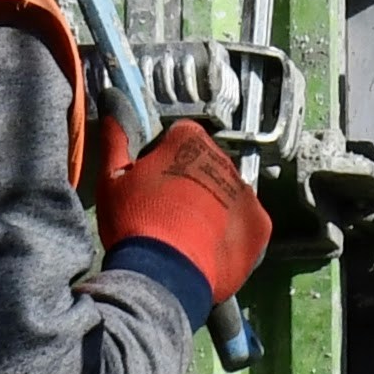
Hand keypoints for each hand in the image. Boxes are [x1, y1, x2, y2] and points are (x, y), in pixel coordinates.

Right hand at [98, 120, 270, 316]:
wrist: (164, 276)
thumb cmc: (134, 221)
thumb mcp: (112, 178)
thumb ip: (117, 136)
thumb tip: (113, 97)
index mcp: (189, 139)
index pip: (179, 137)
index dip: (163, 159)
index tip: (152, 184)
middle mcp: (225, 158)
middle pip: (207, 164)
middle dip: (191, 181)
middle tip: (168, 213)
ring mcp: (247, 193)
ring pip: (228, 193)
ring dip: (214, 207)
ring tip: (188, 236)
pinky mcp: (261, 225)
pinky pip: (246, 223)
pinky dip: (233, 233)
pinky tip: (210, 249)